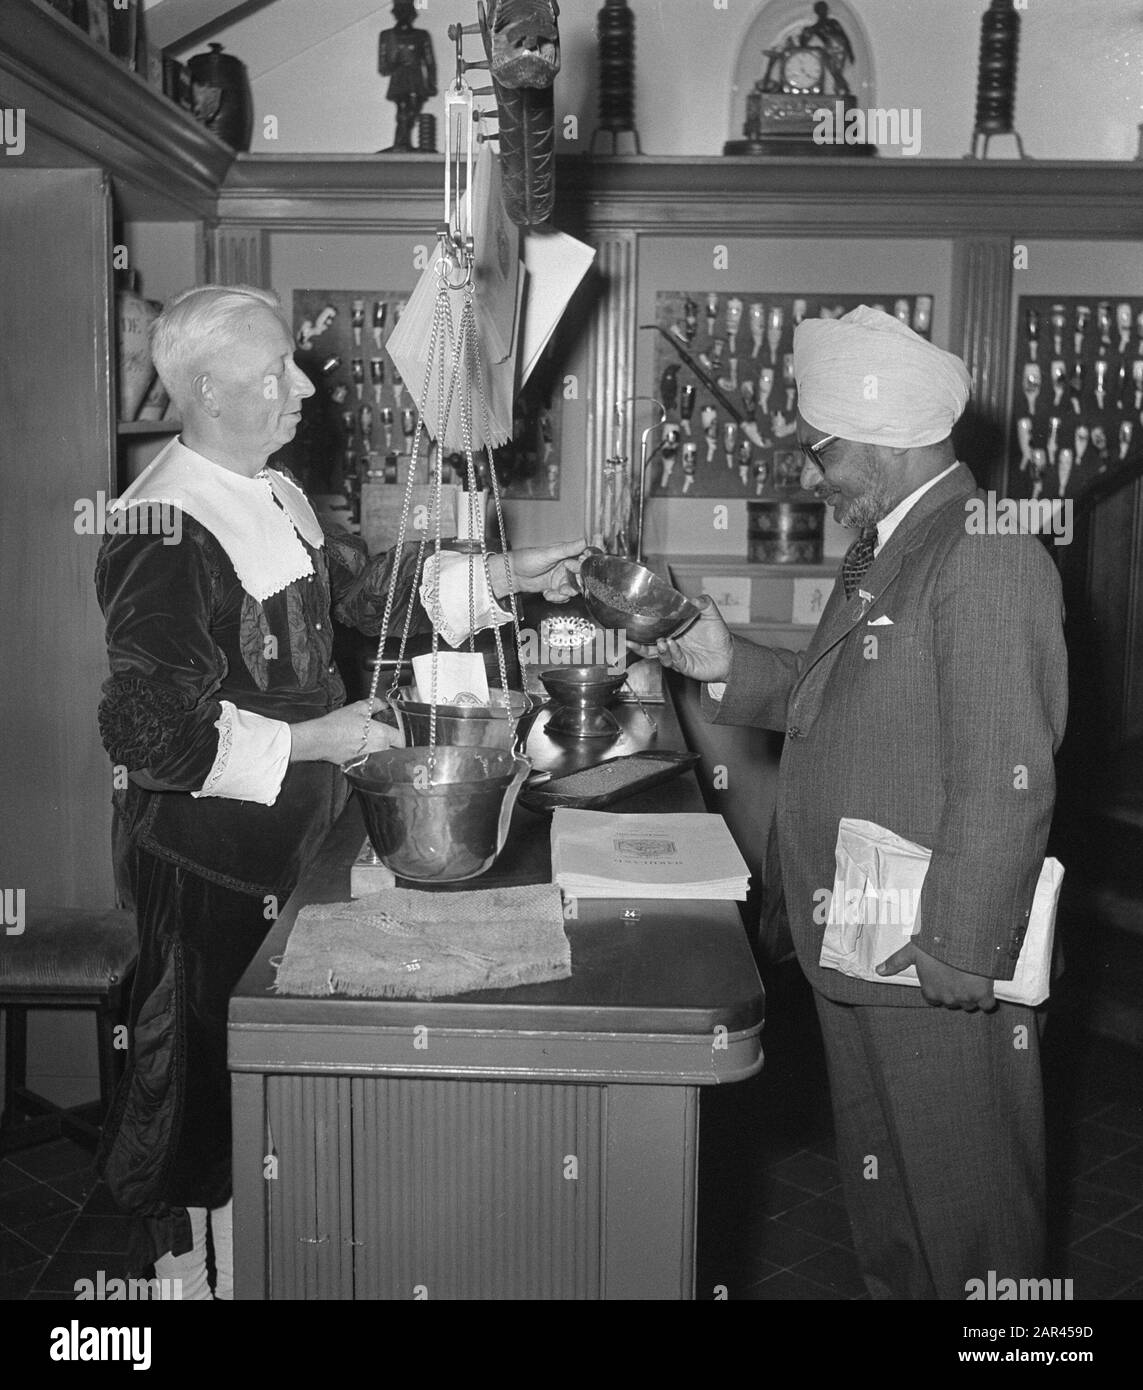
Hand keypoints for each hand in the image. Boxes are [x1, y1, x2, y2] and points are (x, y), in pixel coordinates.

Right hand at [289, 699, 405, 766]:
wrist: (320, 739)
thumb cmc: (337, 725)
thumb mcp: (358, 708)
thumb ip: (375, 704)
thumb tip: (382, 704)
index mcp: (383, 735)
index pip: (403, 740)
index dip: (402, 736)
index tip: (399, 734)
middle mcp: (379, 749)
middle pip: (397, 752)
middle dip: (396, 747)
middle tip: (390, 741)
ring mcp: (371, 759)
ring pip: (385, 759)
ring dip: (385, 754)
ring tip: (376, 747)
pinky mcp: (361, 766)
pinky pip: (373, 764)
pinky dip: (372, 760)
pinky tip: (365, 753)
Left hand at [498, 539, 588, 601]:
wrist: (512, 575)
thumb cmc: (526, 559)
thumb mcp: (549, 553)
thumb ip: (567, 549)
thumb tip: (584, 541)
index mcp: (566, 555)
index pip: (583, 561)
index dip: (583, 569)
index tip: (578, 573)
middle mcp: (566, 566)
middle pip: (580, 578)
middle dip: (574, 585)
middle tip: (564, 588)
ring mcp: (560, 578)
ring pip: (572, 589)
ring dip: (564, 593)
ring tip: (553, 592)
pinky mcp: (555, 588)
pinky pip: (563, 596)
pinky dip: (557, 597)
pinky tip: (547, 593)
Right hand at [630, 595, 732, 682]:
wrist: (730, 655)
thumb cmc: (718, 636)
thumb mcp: (711, 614)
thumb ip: (704, 603)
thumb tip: (694, 598)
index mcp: (673, 632)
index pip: (653, 631)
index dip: (641, 629)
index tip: (633, 622)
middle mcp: (672, 645)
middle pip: (648, 648)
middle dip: (637, 645)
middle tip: (629, 640)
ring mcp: (677, 657)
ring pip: (660, 656)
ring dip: (658, 649)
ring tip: (661, 641)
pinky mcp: (685, 666)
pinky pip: (675, 661)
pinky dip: (672, 653)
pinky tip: (672, 645)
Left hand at [876, 942, 996, 1010]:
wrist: (963, 938)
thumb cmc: (935, 944)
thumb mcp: (912, 951)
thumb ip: (896, 963)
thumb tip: (878, 971)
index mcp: (930, 992)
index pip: (933, 999)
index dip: (938, 988)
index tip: (942, 977)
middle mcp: (946, 999)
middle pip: (951, 1002)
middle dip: (954, 991)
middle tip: (957, 975)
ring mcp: (965, 998)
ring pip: (969, 1004)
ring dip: (970, 996)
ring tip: (970, 978)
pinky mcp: (983, 995)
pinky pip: (987, 1005)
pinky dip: (987, 999)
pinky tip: (985, 987)